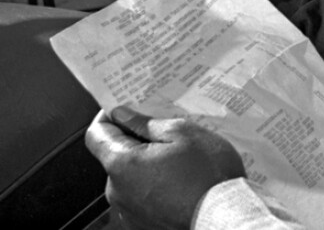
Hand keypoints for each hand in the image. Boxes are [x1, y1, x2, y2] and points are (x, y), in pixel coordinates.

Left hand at [85, 106, 245, 229]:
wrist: (224, 216)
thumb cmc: (206, 174)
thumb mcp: (181, 133)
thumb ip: (146, 123)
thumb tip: (122, 115)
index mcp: (122, 164)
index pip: (96, 135)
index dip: (108, 116)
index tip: (124, 108)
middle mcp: (117, 191)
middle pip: (116, 155)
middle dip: (137, 140)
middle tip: (168, 130)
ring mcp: (128, 212)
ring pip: (131, 176)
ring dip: (149, 162)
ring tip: (181, 158)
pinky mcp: (142, 224)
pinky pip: (142, 195)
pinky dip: (156, 184)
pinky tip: (181, 179)